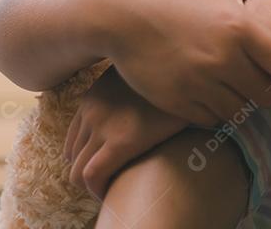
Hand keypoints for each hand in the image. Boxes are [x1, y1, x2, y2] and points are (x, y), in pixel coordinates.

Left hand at [64, 63, 187, 198]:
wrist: (198, 76)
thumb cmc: (177, 79)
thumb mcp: (146, 79)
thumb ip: (134, 94)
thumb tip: (141, 112)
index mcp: (98, 93)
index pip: (75, 135)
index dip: (85, 156)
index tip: (104, 166)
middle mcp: (93, 108)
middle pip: (73, 154)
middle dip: (87, 173)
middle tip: (111, 181)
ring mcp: (103, 124)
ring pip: (78, 169)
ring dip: (92, 183)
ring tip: (115, 189)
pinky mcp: (121, 141)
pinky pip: (93, 175)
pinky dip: (98, 189)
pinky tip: (113, 194)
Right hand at [102, 0, 270, 125]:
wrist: (121, 14)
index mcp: (242, 28)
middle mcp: (224, 59)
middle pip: (268, 96)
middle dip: (270, 91)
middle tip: (262, 83)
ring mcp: (199, 83)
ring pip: (240, 111)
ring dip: (242, 104)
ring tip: (237, 90)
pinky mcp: (176, 101)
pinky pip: (211, 120)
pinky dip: (215, 113)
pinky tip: (212, 96)